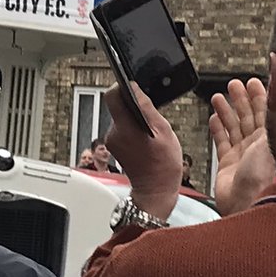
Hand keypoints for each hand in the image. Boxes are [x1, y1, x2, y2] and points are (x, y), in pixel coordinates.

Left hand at [104, 82, 182, 220]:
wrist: (155, 190)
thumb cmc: (163, 166)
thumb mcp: (163, 131)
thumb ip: (147, 108)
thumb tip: (135, 88)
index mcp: (124, 128)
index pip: (112, 95)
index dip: (122, 86)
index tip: (135, 85)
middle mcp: (113, 133)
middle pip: (117, 105)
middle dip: (134, 104)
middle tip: (151, 113)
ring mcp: (113, 140)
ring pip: (122, 116)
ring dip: (135, 117)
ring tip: (152, 130)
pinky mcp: (116, 145)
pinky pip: (124, 127)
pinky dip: (134, 127)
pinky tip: (147, 137)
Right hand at [210, 78, 274, 215]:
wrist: (244, 204)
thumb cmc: (261, 179)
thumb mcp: (268, 140)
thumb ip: (270, 115)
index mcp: (271, 139)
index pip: (266, 111)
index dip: (259, 95)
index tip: (253, 81)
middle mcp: (257, 147)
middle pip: (248, 117)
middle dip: (241, 99)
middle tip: (234, 84)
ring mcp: (242, 156)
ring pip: (234, 127)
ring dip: (226, 111)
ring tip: (218, 97)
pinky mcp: (228, 165)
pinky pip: (222, 142)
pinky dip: (217, 129)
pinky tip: (213, 119)